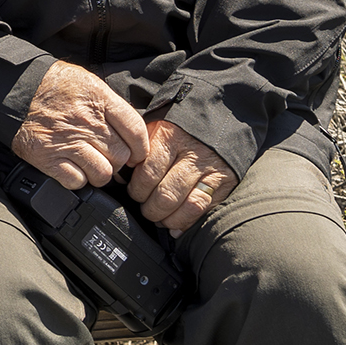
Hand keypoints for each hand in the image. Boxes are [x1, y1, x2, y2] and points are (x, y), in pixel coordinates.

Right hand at [11, 60, 146, 190]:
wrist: (14, 88)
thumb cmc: (53, 85)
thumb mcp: (88, 82)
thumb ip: (111, 105)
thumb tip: (133, 133)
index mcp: (98, 100)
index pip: (135, 131)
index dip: (141, 148)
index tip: (137, 154)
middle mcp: (85, 122)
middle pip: (121, 156)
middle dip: (118, 161)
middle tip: (109, 157)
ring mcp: (66, 141)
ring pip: (102, 173)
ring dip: (100, 173)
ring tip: (92, 164)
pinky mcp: (48, 158)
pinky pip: (77, 181)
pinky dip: (77, 179)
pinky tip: (73, 167)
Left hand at [128, 119, 238, 233]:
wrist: (220, 117)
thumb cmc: (180, 127)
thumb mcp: (156, 126)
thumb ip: (140, 148)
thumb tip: (121, 176)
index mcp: (169, 137)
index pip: (147, 173)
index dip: (136, 189)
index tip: (132, 191)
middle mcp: (191, 154)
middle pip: (166, 194)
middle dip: (150, 208)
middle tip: (144, 208)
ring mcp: (210, 170)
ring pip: (186, 205)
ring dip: (168, 218)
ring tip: (158, 218)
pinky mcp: (224, 182)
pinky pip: (203, 208)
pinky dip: (186, 222)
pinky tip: (175, 226)